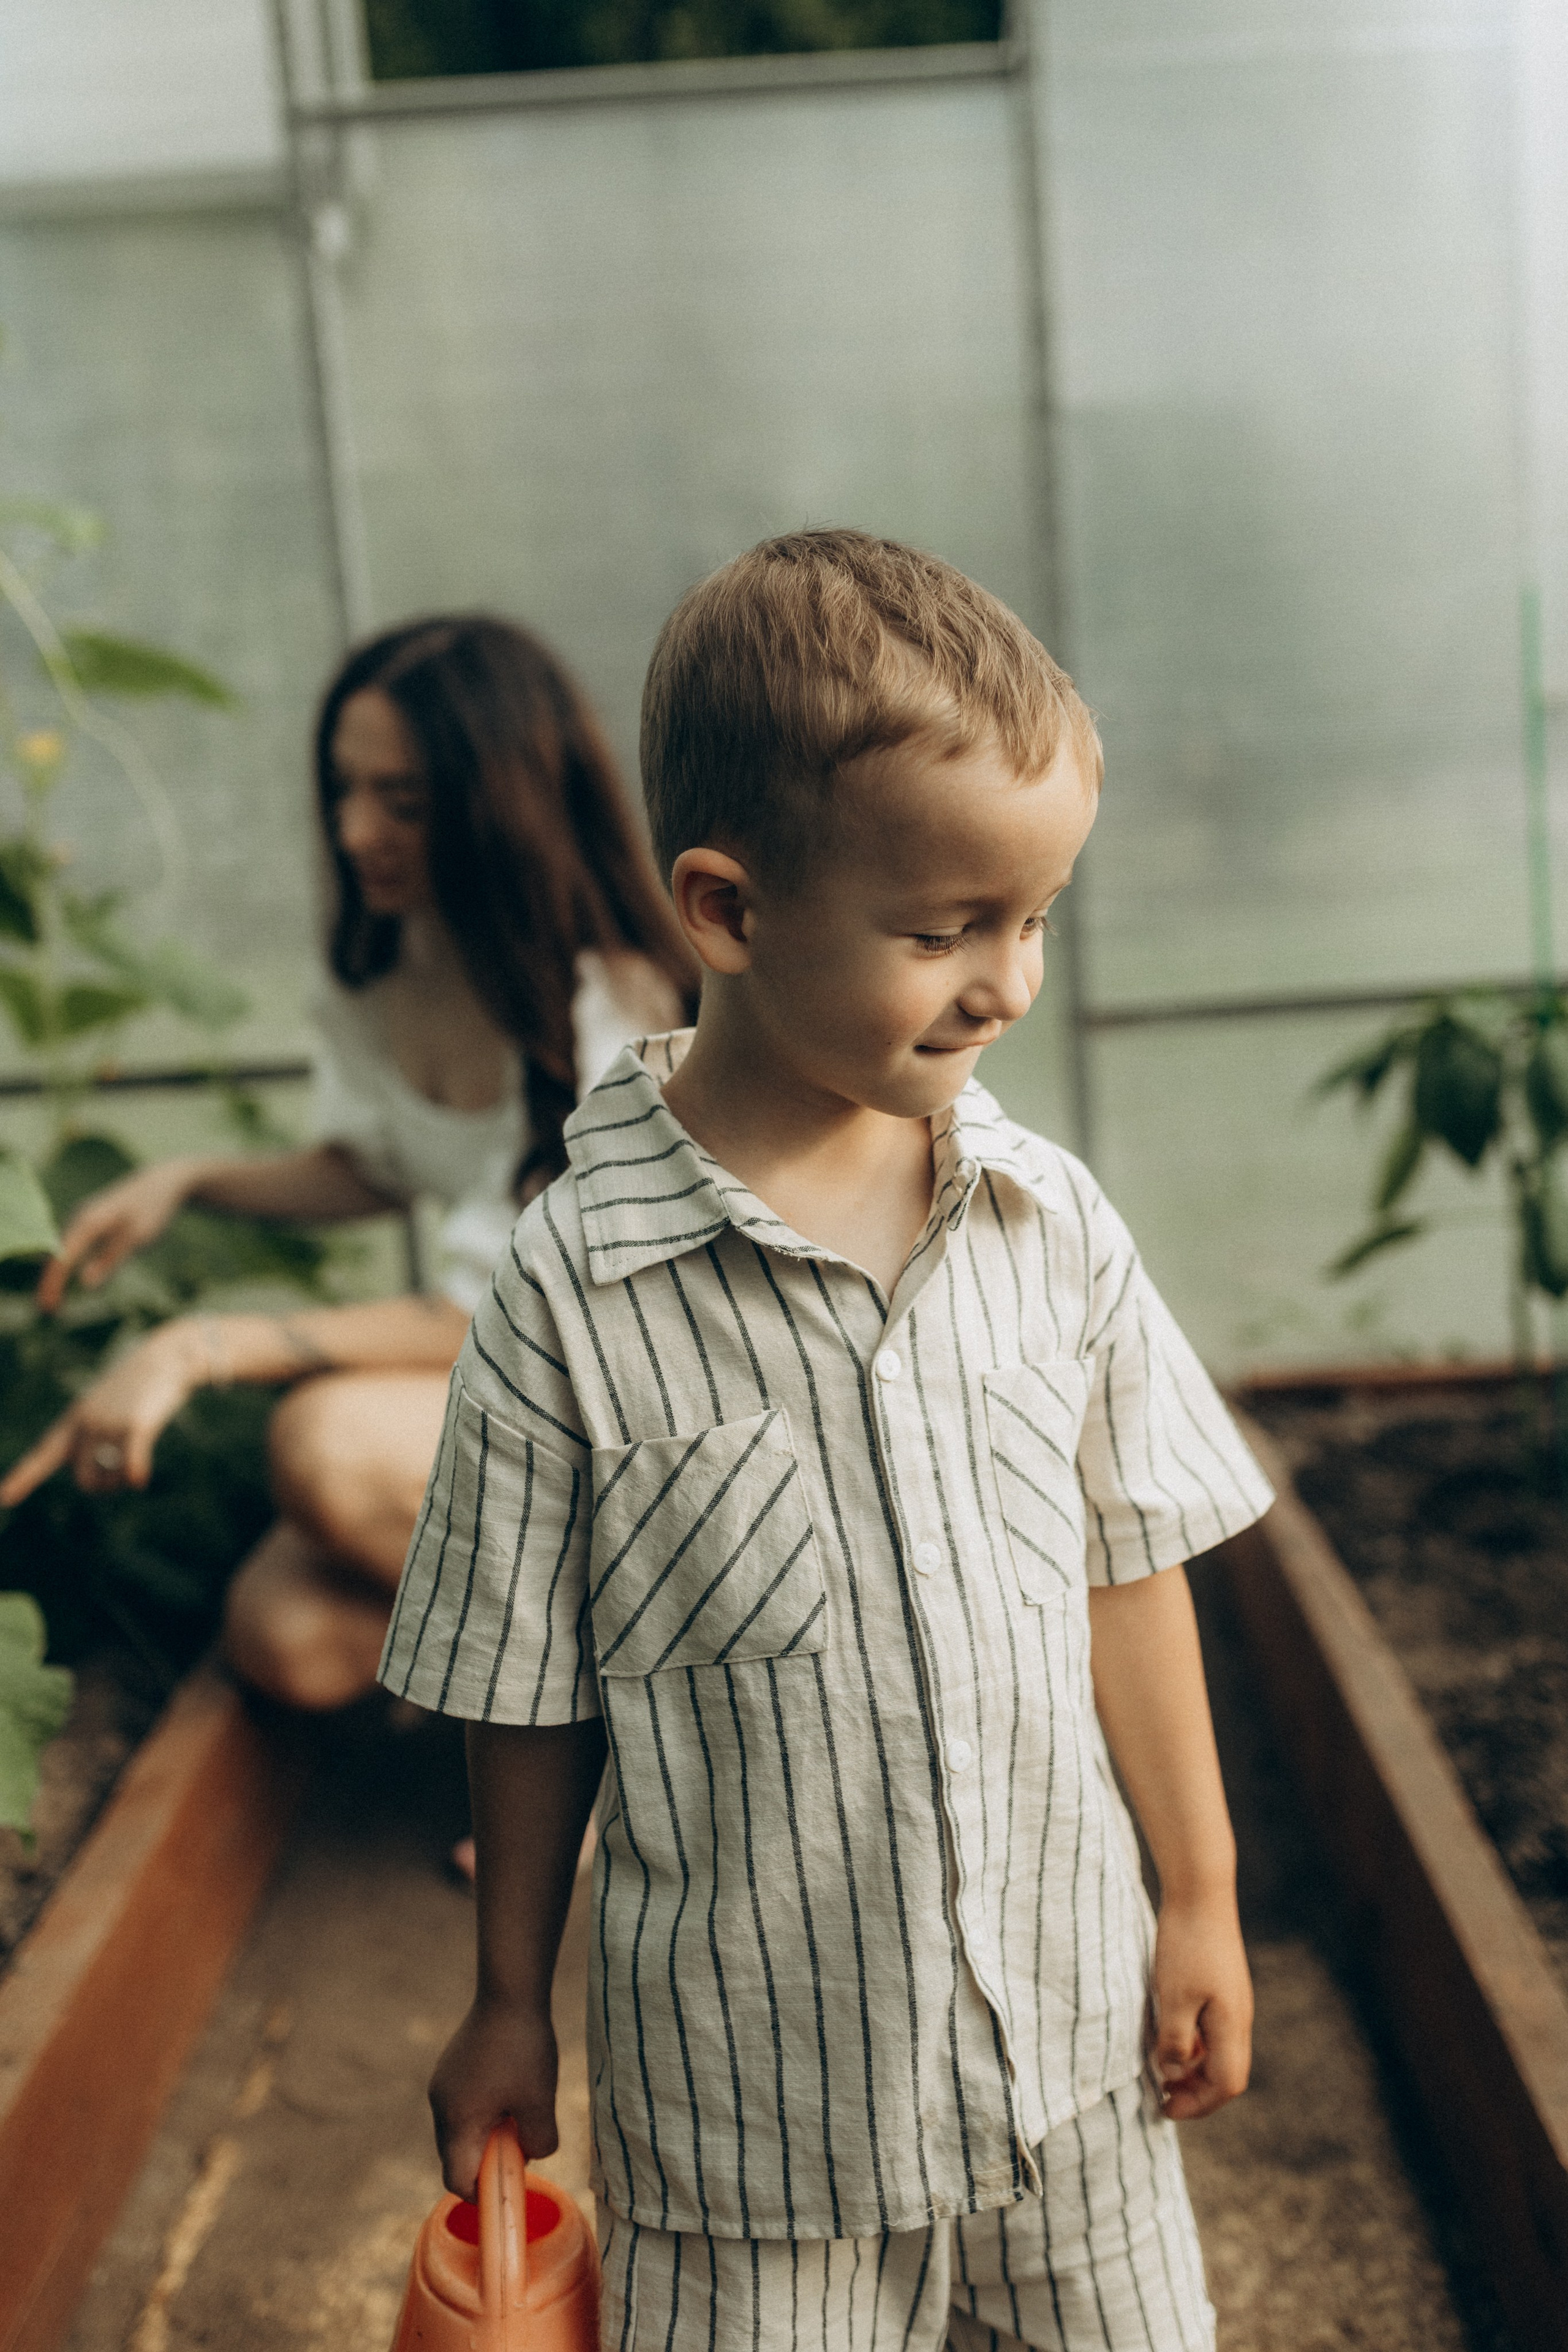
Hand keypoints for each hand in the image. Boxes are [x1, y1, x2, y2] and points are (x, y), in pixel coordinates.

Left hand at [0, 1322, 205, 1507]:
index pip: (42, 1456)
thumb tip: (112, 1480)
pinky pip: (130, 1465)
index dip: (22, 1479)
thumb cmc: (136, 1389)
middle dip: (103, 1487)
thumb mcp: (107, 1411)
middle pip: (85, 1480)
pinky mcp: (135, 1424)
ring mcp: (109, 1423)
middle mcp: (86, 1424)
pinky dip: (135, 1474)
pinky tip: (141, 1480)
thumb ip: (96, 1443)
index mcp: (72, 1421)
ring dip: (124, 1480)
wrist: (163, 1359)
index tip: (4, 1499)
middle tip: (120, 1478)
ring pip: (111, 1477)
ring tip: (136, 1463)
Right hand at [35, 1157, 204, 1311]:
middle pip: (57, 1253)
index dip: (53, 1283)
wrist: (162, 1182)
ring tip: (53, 1299)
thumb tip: (86, 1283)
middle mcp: (79, 1217)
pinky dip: (67, 1262)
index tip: (48, 1305)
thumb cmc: (153, 1209)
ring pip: (62, 1249)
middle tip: (47, 1308)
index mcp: (88, 1222)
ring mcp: (84, 1217)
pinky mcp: (91, 1220)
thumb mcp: (137, 1237)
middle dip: (50, 1281)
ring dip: (57, 1273)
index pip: (62, 1258)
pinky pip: (72, 1244)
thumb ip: (112, 1259)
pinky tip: (67, 1277)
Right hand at [430, 1996, 559, 2200]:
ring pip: (459, 2129)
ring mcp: (442, 2084)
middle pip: (455, 2156)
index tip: (508, 2186)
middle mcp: (440, 2106)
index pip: (457, 2180)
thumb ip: (538, 2141)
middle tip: (520, 2142)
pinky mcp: (449, 2068)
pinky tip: (509, 2085)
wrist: (509, 1991)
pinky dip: (482, 2110)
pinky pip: (462, 2104)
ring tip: (518, 2106)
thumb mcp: (540, 2102)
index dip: (482, 2193)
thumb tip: (531, 2154)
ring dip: (486, 2132)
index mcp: (457, 2121)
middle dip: (486, 2161)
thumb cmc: (525, 2048)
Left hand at [1149, 1895, 1252, 2121]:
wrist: (1201, 1893)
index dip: (1197, 2104)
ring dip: (1193, 2068)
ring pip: (1219, 2052)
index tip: (1165, 2108)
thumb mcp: (1173, 1997)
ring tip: (1161, 2069)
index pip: (1226, 2085)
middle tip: (1161, 2097)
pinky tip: (1168, 2034)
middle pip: (1226, 2073)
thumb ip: (1174, 2041)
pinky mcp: (1222, 1986)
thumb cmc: (1185, 1945)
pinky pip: (1212, 2030)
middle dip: (1195, 2092)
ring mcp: (1233, 2001)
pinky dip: (1193, 2043)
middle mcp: (1239, 2018)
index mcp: (1231, 2026)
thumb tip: (1172, 2073)